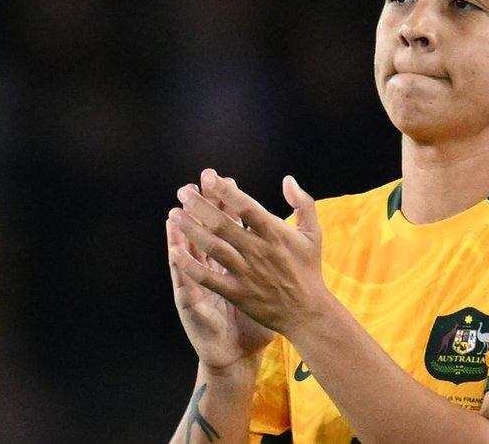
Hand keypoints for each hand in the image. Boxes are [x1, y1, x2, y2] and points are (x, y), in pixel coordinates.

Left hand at [168, 168, 326, 338]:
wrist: (307, 311)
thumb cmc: (308, 269)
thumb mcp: (313, 233)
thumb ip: (303, 203)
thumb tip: (288, 179)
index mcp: (276, 234)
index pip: (247, 206)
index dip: (226, 190)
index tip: (210, 177)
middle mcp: (259, 251)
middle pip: (223, 223)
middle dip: (200, 205)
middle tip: (183, 191)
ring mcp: (247, 273)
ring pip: (213, 247)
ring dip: (191, 229)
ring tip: (175, 214)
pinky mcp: (237, 293)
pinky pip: (208, 277)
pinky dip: (190, 265)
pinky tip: (175, 251)